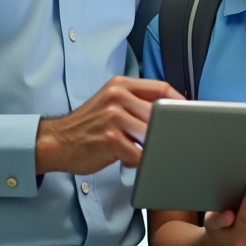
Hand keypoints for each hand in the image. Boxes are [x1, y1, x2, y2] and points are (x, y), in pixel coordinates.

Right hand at [35, 76, 183, 174]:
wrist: (57, 142)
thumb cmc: (88, 125)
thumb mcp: (109, 102)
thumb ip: (135, 101)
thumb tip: (169, 111)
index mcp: (120, 85)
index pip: (161, 88)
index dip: (179, 103)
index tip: (188, 115)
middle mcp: (117, 98)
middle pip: (160, 112)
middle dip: (168, 129)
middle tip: (174, 140)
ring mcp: (113, 118)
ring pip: (151, 134)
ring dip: (152, 146)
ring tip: (142, 150)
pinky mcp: (110, 140)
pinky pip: (139, 154)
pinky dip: (137, 160)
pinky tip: (126, 159)